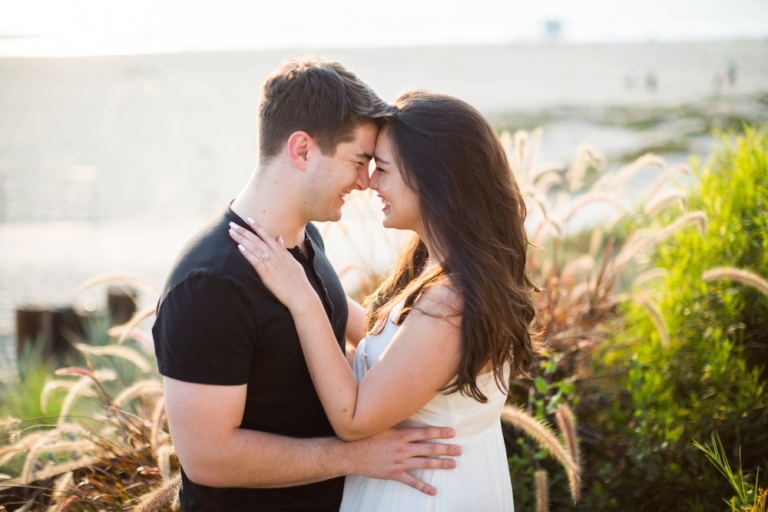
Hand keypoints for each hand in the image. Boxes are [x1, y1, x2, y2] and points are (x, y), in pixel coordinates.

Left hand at [228, 221, 315, 311]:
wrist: (301, 296)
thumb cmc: (298, 281)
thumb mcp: (293, 262)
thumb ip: (284, 250)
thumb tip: (279, 238)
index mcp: (281, 253)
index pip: (267, 236)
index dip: (257, 226)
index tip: (248, 218)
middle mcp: (275, 256)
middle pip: (257, 240)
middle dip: (243, 230)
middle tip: (231, 224)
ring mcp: (271, 265)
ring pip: (254, 248)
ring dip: (242, 239)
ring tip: (231, 232)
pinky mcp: (267, 275)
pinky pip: (256, 262)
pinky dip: (247, 254)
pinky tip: (239, 247)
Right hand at [345, 427, 461, 495]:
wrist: (352, 454)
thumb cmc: (367, 437)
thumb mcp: (383, 425)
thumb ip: (398, 423)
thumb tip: (410, 413)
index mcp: (401, 435)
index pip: (425, 432)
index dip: (440, 432)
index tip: (452, 432)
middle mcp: (403, 449)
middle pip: (429, 448)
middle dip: (446, 449)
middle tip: (459, 450)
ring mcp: (399, 463)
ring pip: (424, 463)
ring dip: (440, 464)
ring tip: (453, 464)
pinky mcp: (394, 474)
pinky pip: (412, 482)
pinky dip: (423, 487)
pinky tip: (434, 491)